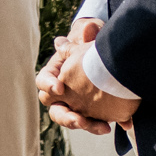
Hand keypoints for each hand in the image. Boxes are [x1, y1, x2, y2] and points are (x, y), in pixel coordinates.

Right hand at [36, 19, 130, 134]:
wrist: (111, 53)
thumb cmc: (93, 40)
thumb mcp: (91, 34)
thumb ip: (88, 33)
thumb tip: (87, 29)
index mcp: (56, 72)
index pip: (43, 81)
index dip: (49, 85)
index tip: (60, 87)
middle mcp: (63, 92)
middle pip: (55, 109)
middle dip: (66, 116)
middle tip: (79, 119)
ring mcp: (77, 103)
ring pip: (72, 120)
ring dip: (85, 125)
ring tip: (101, 126)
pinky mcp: (91, 112)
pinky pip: (91, 123)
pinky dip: (99, 125)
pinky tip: (111, 125)